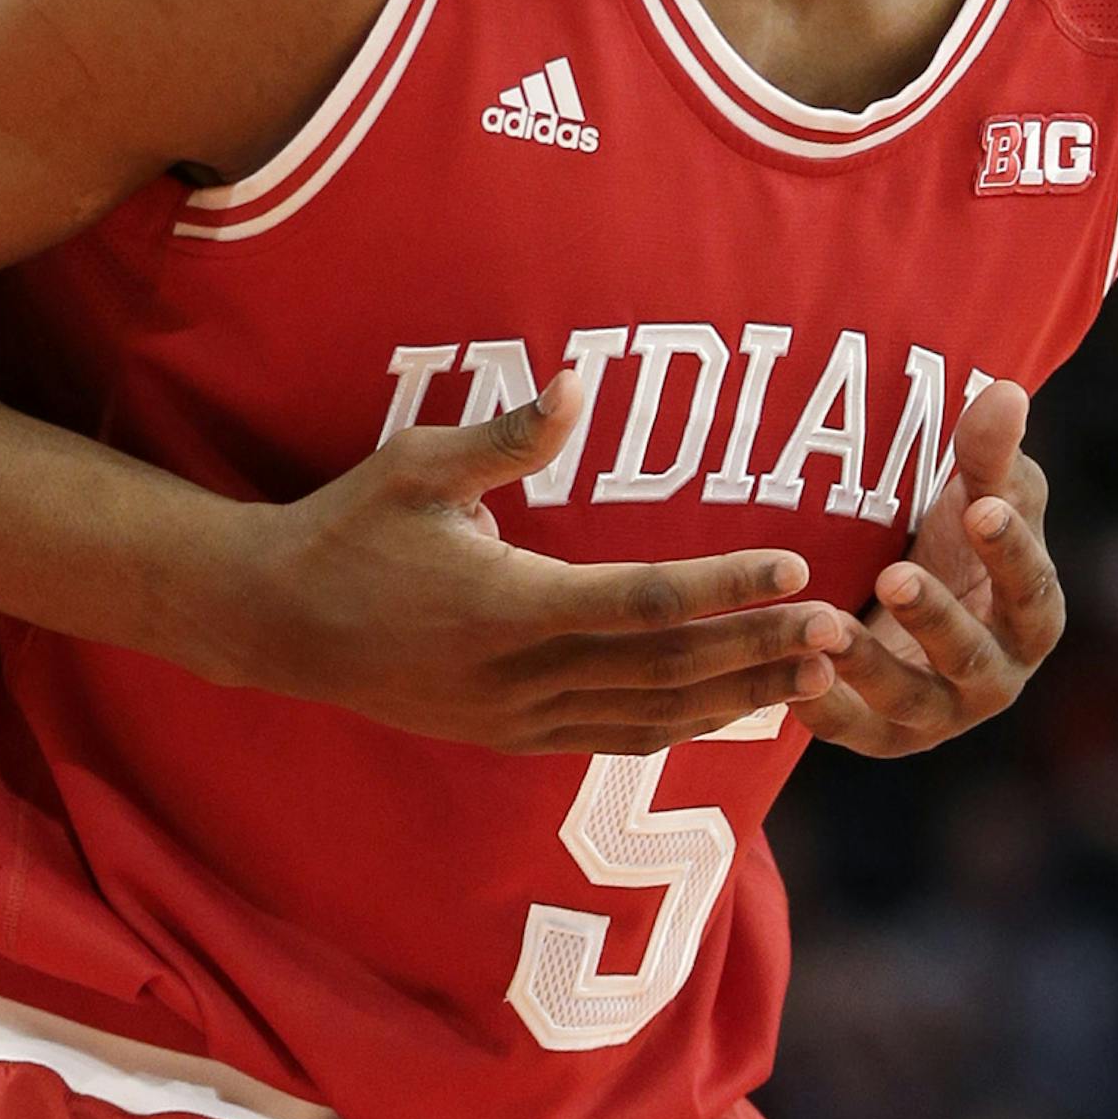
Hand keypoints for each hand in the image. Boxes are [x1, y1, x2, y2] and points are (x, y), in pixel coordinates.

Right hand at [223, 373, 851, 753]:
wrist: (276, 623)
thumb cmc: (348, 528)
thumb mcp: (416, 465)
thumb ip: (506, 434)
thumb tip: (580, 382)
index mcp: (506, 604)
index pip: (643, 600)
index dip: (725, 587)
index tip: (794, 567)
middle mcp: (520, 674)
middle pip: (666, 670)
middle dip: (757, 650)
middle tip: (841, 629)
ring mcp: (514, 716)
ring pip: (650, 716)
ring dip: (736, 696)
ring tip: (814, 677)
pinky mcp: (507, 735)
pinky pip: (613, 736)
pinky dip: (682, 724)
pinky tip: (731, 708)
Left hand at [791, 379, 1064, 757]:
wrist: (894, 591)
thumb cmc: (955, 539)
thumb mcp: (974, 492)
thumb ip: (988, 452)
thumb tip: (1007, 392)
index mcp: (1029, 616)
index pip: (1032, 590)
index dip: (1012, 552)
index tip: (983, 508)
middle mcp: (991, 673)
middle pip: (972, 657)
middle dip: (936, 619)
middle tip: (895, 575)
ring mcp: (936, 710)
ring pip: (909, 701)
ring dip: (869, 667)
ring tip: (826, 624)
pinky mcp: (879, 731)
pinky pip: (852, 730)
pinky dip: (824, 709)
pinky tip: (794, 675)